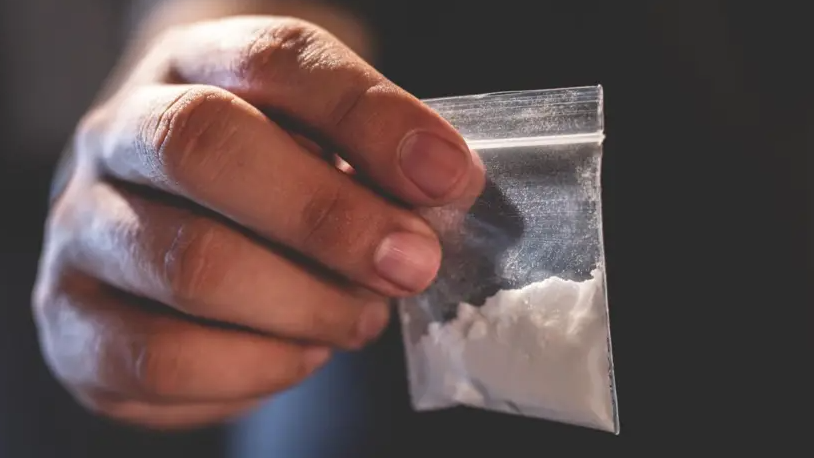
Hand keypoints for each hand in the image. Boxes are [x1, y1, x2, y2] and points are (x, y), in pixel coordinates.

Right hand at [33, 16, 483, 429]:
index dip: (369, 118)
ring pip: (189, 265)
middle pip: (205, 149)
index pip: (276, 61)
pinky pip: (162, 359)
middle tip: (408, 263)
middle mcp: (119, 136)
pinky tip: (298, 352)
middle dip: (329, 218)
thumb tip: (439, 192)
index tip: (446, 177)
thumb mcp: (320, 142)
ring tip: (358, 317)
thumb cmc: (265, 177)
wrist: (168, 215)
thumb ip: (372, 158)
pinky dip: (257, 368)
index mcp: (193, 66)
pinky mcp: (73, 322)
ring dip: (304, 305)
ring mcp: (82, 230)